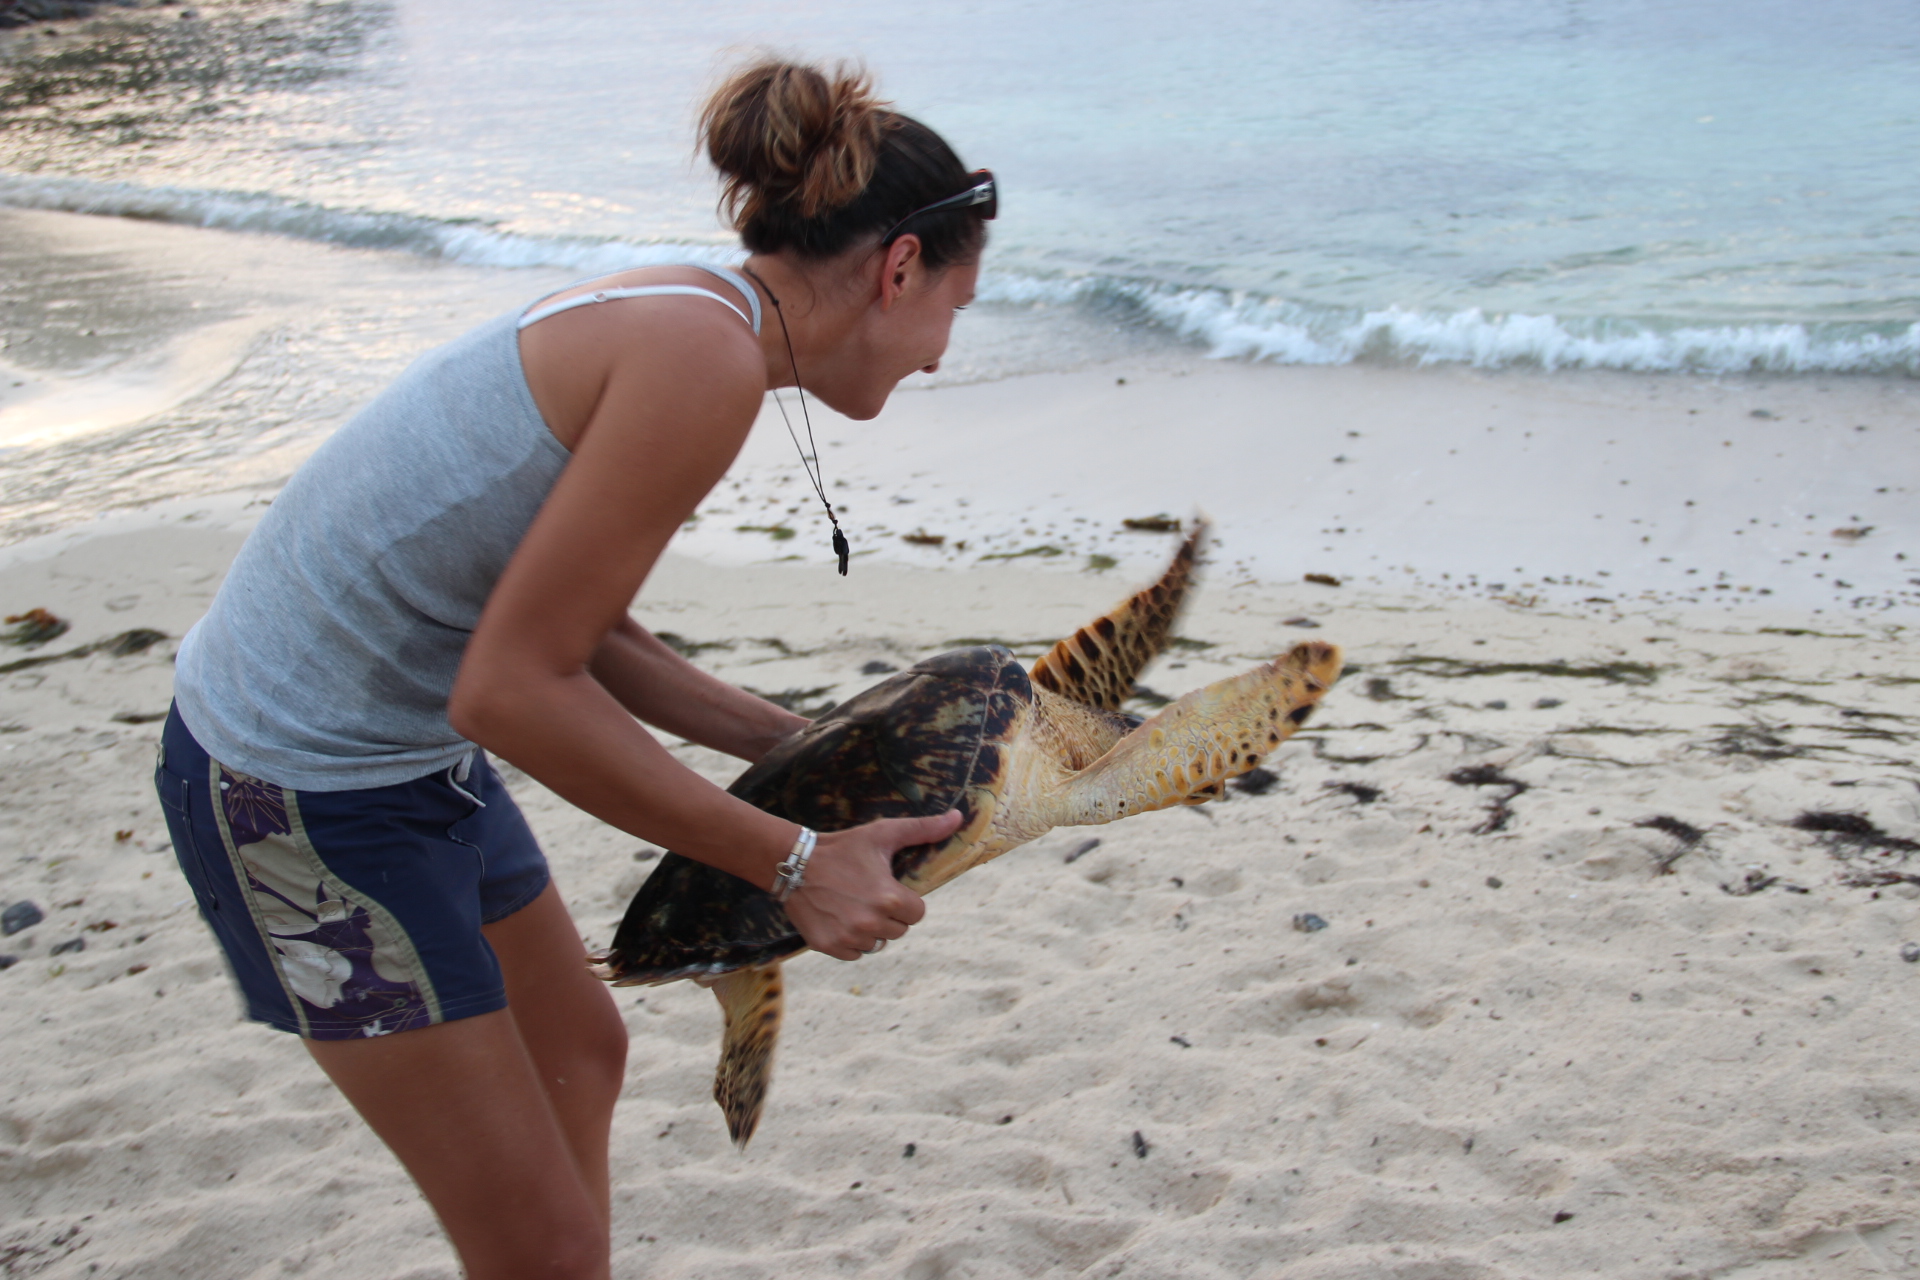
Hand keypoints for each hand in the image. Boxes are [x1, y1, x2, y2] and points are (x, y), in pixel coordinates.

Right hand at [783, 810, 961, 960]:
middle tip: (868, 895)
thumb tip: (959, 817)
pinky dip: (851, 941)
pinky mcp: (829, 946)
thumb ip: (924, 829)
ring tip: (853, 906)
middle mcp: (871, 922)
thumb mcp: (883, 834)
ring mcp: (849, 937)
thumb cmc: (843, 847)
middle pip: (899, 930)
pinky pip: (855, 954)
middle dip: (888, 915)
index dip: (905, 901)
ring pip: (877, 944)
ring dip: (870, 930)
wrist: (794, 862)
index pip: (917, 913)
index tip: (888, 888)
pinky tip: (840, 918)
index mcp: (890, 898)